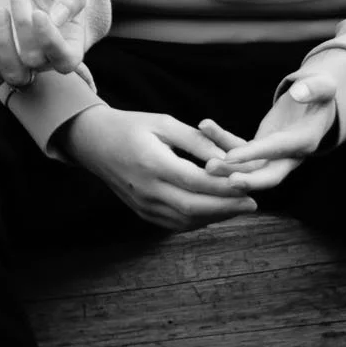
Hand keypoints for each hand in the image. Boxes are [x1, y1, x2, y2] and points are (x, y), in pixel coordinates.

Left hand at [0, 0, 92, 87]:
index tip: (38, 13)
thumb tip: (57, 20)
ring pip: (15, 74)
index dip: (51, 43)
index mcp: (72, 42)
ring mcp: (23, 56)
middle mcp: (48, 55)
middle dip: (23, 25)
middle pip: (34, 60)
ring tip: (1, 11)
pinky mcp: (0, 52)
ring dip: (4, 43)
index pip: (66, 61)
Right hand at [58, 105, 256, 230]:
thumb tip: (229, 158)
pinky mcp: (142, 213)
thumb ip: (197, 141)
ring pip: (186, 219)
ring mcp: (142, 204)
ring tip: (239, 206)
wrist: (93, 142)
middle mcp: (146, 188)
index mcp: (150, 162)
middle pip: (193, 206)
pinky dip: (199, 219)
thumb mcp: (164, 123)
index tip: (249, 184)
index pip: (195, 181)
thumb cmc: (131, 127)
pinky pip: (176, 223)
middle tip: (252, 203)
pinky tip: (214, 210)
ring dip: (216, 215)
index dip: (224, 186)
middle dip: (227, 207)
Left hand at [202, 73, 339, 192]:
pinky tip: (205, 128)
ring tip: (204, 163)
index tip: (230, 156)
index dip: (254, 153)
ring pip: (250, 168)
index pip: (277, 149)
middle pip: (267, 175)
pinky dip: (222, 142)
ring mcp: (275, 156)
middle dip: (242, 178)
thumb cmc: (320, 92)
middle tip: (212, 174)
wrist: (318, 105)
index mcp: (305, 140)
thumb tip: (298, 93)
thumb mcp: (324, 86)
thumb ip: (314, 89)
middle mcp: (291, 155)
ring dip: (227, 166)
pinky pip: (240, 150)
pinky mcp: (262, 150)